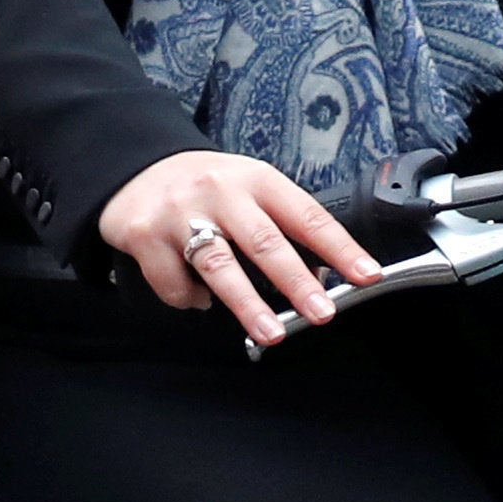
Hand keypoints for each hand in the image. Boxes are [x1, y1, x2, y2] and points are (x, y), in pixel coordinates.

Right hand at [99, 150, 379, 344]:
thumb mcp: (250, 193)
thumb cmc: (207, 189)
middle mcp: (220, 191)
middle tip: (322, 312)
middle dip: (297, 282)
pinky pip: (174, 282)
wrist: (137, 168)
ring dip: (249, 305)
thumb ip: (281, 229)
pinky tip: (198, 295)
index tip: (365, 275)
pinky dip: (190, 299)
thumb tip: (319, 279)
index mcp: (257, 180)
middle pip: (264, 241)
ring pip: (220, 265)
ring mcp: (180, 212)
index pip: (306, 216)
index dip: (339, 248)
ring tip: (272, 333)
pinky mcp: (145, 235)